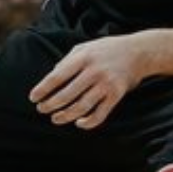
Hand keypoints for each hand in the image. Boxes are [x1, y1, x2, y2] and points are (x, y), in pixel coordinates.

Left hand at [30, 34, 152, 129]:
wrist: (139, 52)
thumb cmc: (107, 49)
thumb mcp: (84, 47)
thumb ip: (67, 61)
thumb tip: (51, 77)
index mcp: (82, 57)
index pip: (56, 77)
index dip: (43, 89)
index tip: (33, 98)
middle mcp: (93, 71)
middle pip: (66, 94)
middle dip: (50, 105)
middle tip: (42, 110)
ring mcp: (106, 84)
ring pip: (81, 107)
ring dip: (65, 116)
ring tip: (55, 119)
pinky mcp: (116, 95)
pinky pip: (100, 114)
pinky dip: (88, 122)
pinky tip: (79, 123)